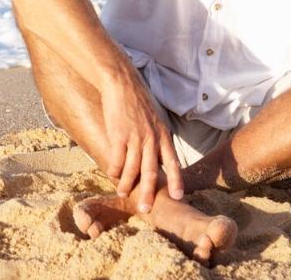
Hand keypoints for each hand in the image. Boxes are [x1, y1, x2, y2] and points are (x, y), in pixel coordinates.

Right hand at [100, 72, 183, 210]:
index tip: (178, 197)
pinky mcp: (119, 135)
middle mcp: (152, 139)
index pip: (172, 163)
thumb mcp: (155, 118)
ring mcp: (135, 137)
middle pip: (152, 172)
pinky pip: (116, 160)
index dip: (176, 181)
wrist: (121, 83)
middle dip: (149, 193)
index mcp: (163, 135)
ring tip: (123, 193)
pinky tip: (111, 174)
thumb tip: (158, 156)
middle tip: (146, 208)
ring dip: (126, 184)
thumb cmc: (136, 100)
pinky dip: (114, 170)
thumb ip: (158, 137)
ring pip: (132, 169)